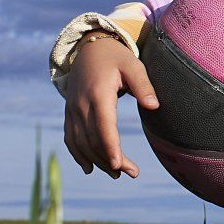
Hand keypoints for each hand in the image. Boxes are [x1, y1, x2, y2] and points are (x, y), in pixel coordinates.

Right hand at [62, 32, 159, 178]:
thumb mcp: (133, 66)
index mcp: (98, 94)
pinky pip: (71, 137)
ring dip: (97, 161)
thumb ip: (144, 85)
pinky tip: (90, 168)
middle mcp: (81, 105)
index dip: (110, 147)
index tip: (120, 165)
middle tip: (132, 174)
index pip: (103, 126)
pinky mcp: (69, 113)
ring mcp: (72, 110)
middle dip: (111, 160)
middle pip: (93, 139)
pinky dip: (78, 154)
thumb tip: (154, 106)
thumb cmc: (116, 58)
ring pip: (81, 142)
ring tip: (117, 174)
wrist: (88, 48)